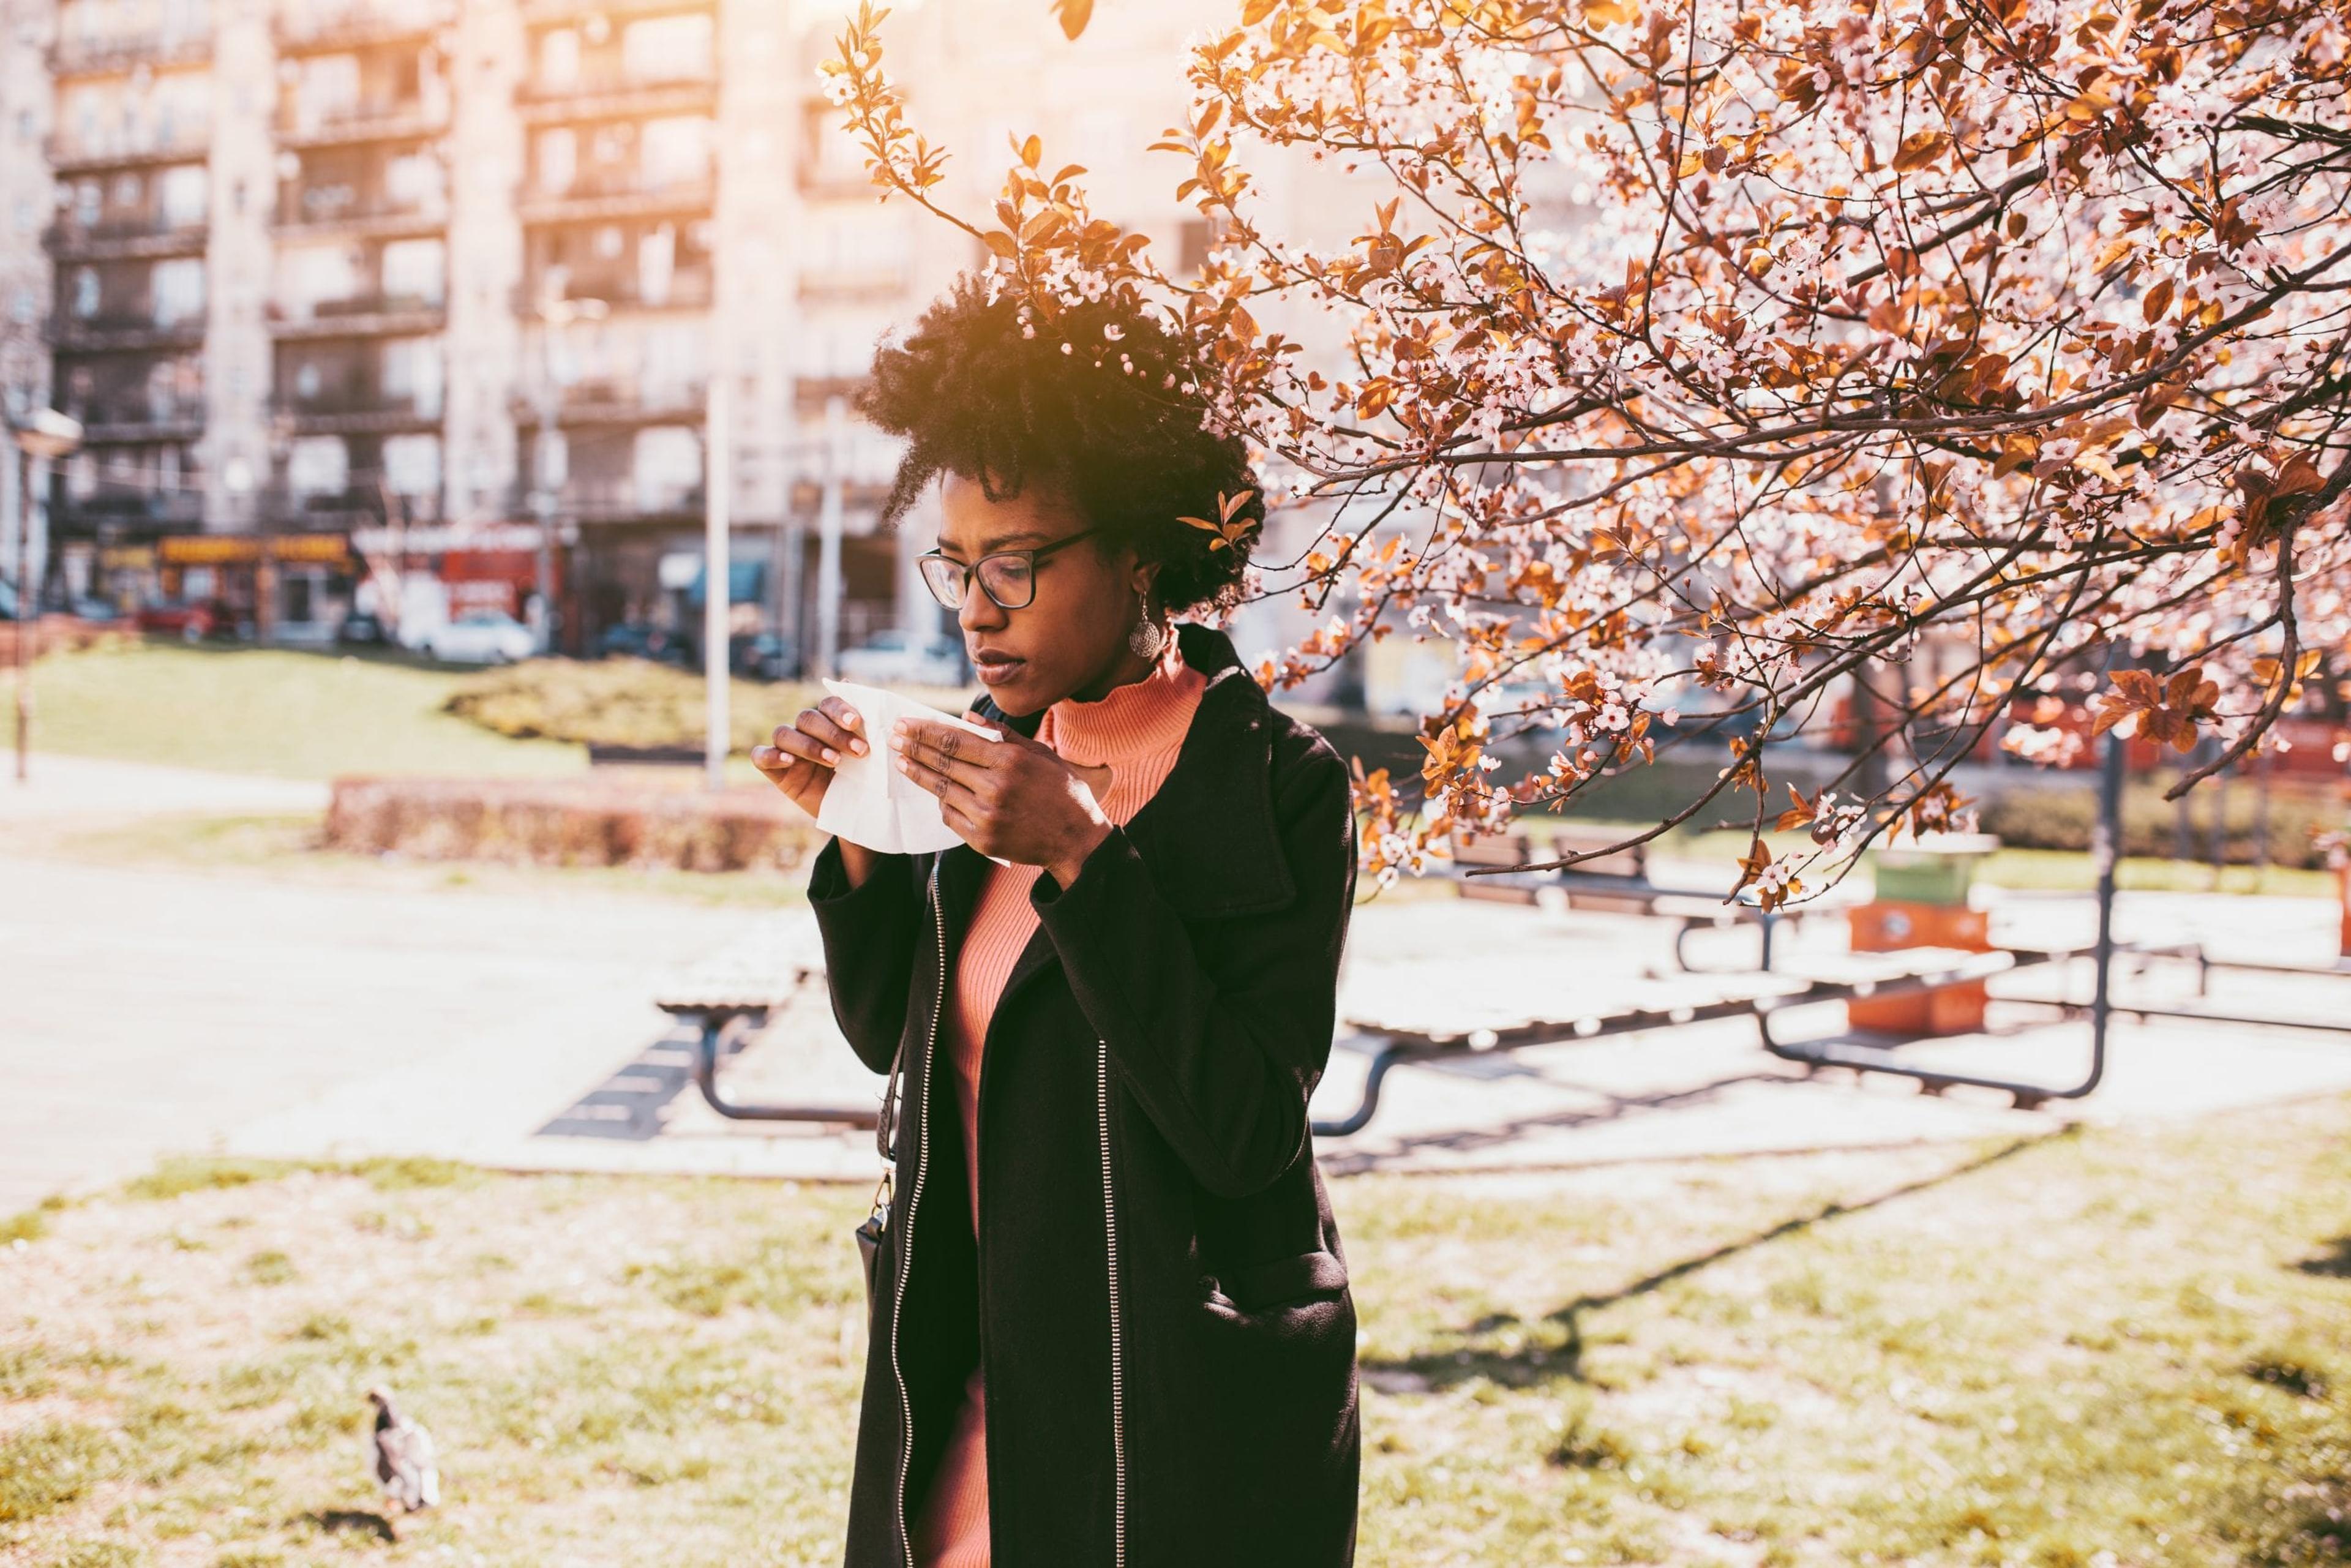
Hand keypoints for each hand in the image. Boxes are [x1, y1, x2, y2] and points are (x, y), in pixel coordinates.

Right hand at [750, 695, 869, 821]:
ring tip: (835, 762)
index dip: (839, 709)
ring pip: (784, 733)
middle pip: (807, 718)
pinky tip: (790, 761)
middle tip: (859, 751)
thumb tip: (845, 681)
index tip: (856, 722)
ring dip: (809, 746)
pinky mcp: (773, 770)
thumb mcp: (867, 755)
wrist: (850, 811)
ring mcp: (786, 749)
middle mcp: (804, 731)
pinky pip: (761, 756)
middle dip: (833, 733)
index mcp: (827, 722)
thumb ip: (862, 723)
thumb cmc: (859, 779)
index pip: (827, 704)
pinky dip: (772, 756)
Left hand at [892, 714, 1114, 883]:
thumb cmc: (1062, 792)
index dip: (925, 732)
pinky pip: (951, 816)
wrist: (1076, 839)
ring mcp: (987, 816)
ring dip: (919, 774)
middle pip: (943, 763)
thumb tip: (967, 719)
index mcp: (1009, 761)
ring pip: (942, 790)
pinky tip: (931, 790)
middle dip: (914, 748)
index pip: (955, 741)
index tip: (905, 724)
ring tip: (901, 762)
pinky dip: (941, 801)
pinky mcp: (982, 840)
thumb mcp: (1040, 754)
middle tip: (893, 738)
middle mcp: (995, 787)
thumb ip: (1002, 735)